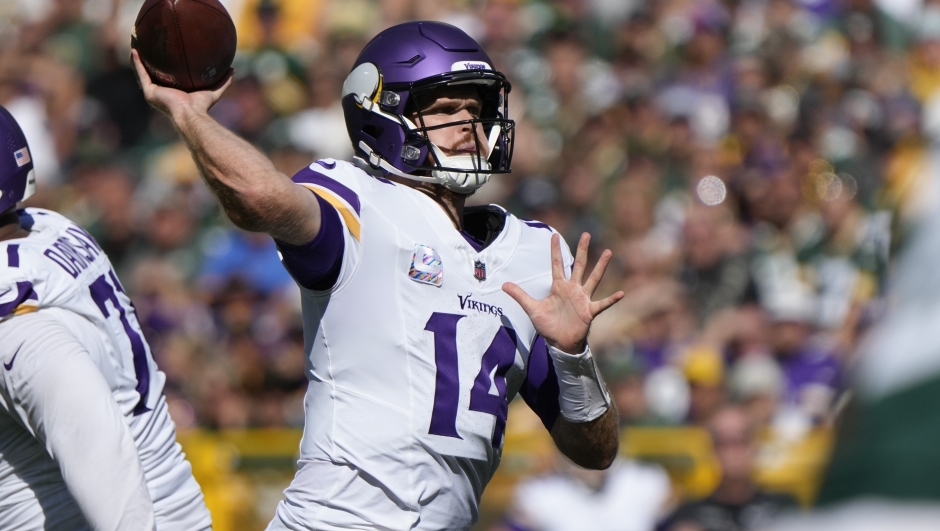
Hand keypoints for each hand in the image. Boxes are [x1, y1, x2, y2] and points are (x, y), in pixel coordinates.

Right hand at [130, 49, 231, 118]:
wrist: (191, 114)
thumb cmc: (202, 106)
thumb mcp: (214, 91)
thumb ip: (223, 81)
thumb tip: (233, 68)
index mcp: (173, 93)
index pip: (167, 78)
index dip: (164, 67)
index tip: (164, 55)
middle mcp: (161, 94)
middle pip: (152, 75)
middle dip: (149, 62)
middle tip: (148, 47)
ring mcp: (153, 93)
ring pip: (142, 73)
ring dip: (138, 60)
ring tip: (136, 45)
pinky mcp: (149, 92)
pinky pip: (140, 74)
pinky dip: (136, 63)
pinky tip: (134, 50)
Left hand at [503, 233, 623, 353]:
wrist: (559, 342)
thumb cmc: (548, 325)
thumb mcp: (532, 309)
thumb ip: (520, 296)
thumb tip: (503, 285)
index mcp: (559, 286)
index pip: (557, 264)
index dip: (555, 250)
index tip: (554, 235)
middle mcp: (573, 289)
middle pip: (578, 265)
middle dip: (582, 250)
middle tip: (586, 234)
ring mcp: (583, 299)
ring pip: (593, 279)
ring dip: (601, 266)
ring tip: (608, 252)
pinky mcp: (589, 311)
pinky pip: (602, 304)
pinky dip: (611, 299)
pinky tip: (621, 293)